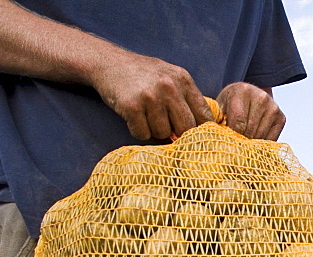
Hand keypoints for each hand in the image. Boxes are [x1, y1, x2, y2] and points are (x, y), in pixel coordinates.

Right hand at [92, 51, 212, 140]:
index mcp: (183, 80)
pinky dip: (138, 131)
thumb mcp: (170, 77)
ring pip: (163, 134)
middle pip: (186, 129)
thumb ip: (186, 99)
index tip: (197, 139)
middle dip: (177, 133)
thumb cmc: (142, 74)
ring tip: (146, 115)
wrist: (108, 62)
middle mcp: (169, 87)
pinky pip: (143, 134)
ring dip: (154, 131)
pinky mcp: (132, 107)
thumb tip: (202, 131)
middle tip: (165, 126)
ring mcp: (151, 97)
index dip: (202, 131)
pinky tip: (134, 117)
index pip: (204, 115)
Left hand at [217, 83, 285, 139]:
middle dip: (240, 142)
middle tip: (233, 148)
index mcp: (242, 91)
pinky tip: (253, 141)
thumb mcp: (220, 106)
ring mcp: (273, 107)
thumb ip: (215, 119)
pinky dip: (261, 144)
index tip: (227, 144)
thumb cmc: (230, 103)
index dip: (232, 137)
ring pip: (260, 137)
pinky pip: (270, 140)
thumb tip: (212, 137)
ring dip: (250, 144)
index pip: (238, 123)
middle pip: (250, 131)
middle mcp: (261, 97)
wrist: (248, 93)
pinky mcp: (281, 117)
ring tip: (242, 144)